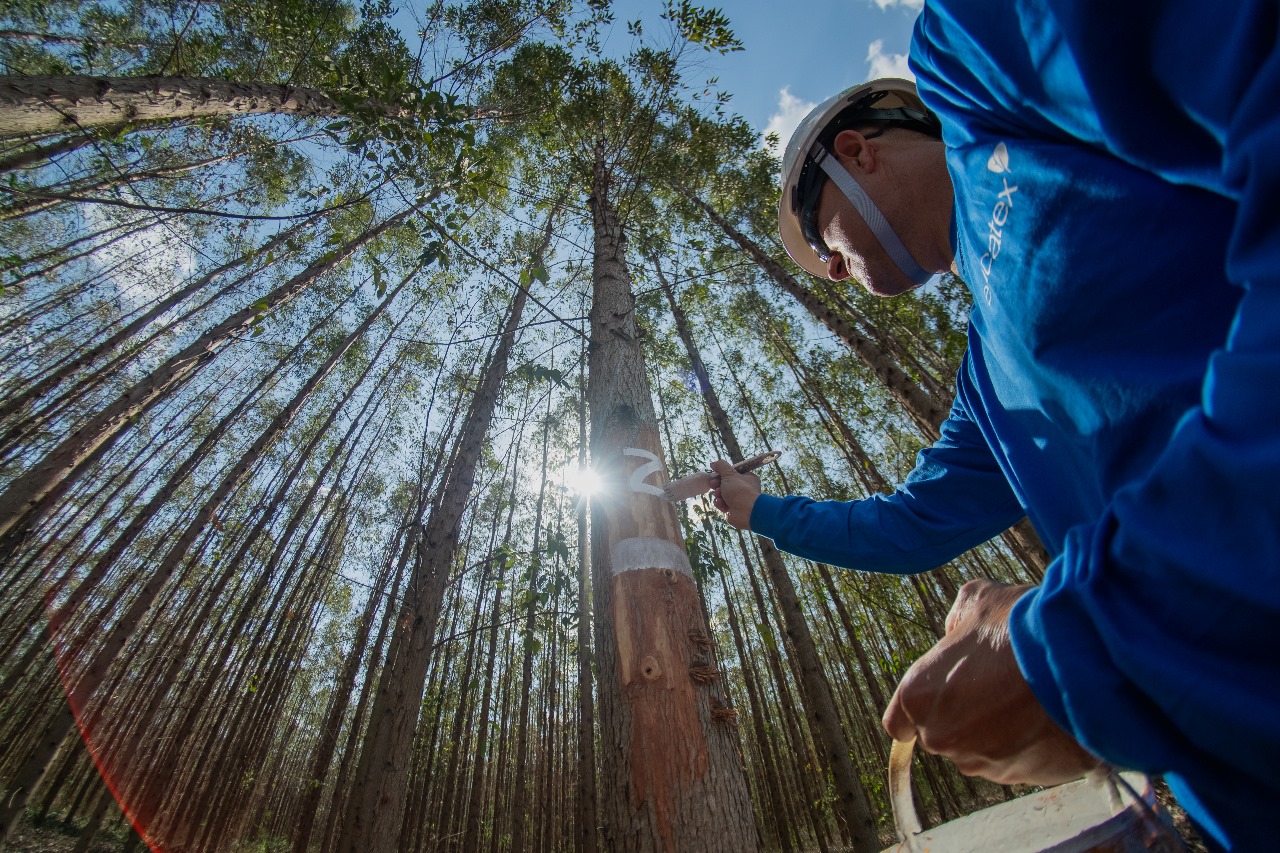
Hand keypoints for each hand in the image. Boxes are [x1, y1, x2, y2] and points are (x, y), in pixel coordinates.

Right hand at [709, 459, 760, 530]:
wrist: (746, 512)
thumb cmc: (740, 490)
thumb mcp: (729, 474)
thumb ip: (721, 466)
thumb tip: (713, 463)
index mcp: (748, 478)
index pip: (733, 474)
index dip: (723, 474)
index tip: (715, 474)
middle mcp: (744, 489)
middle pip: (726, 484)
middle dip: (718, 484)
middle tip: (713, 484)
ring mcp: (738, 500)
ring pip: (723, 494)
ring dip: (718, 494)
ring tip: (718, 495)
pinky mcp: (733, 510)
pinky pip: (723, 504)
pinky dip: (720, 503)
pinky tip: (720, 503)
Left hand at [882, 579, 1100, 785]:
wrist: (1079, 660)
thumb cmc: (1018, 626)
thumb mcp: (975, 601)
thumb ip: (955, 624)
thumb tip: (958, 633)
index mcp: (918, 697)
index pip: (900, 722)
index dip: (922, 709)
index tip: (942, 697)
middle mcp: (943, 738)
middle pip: (946, 736)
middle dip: (966, 717)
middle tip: (998, 687)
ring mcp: (985, 762)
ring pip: (984, 752)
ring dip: (1001, 733)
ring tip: (1030, 699)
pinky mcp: (1026, 778)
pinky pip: (1022, 763)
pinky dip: (1032, 746)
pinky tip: (1050, 717)